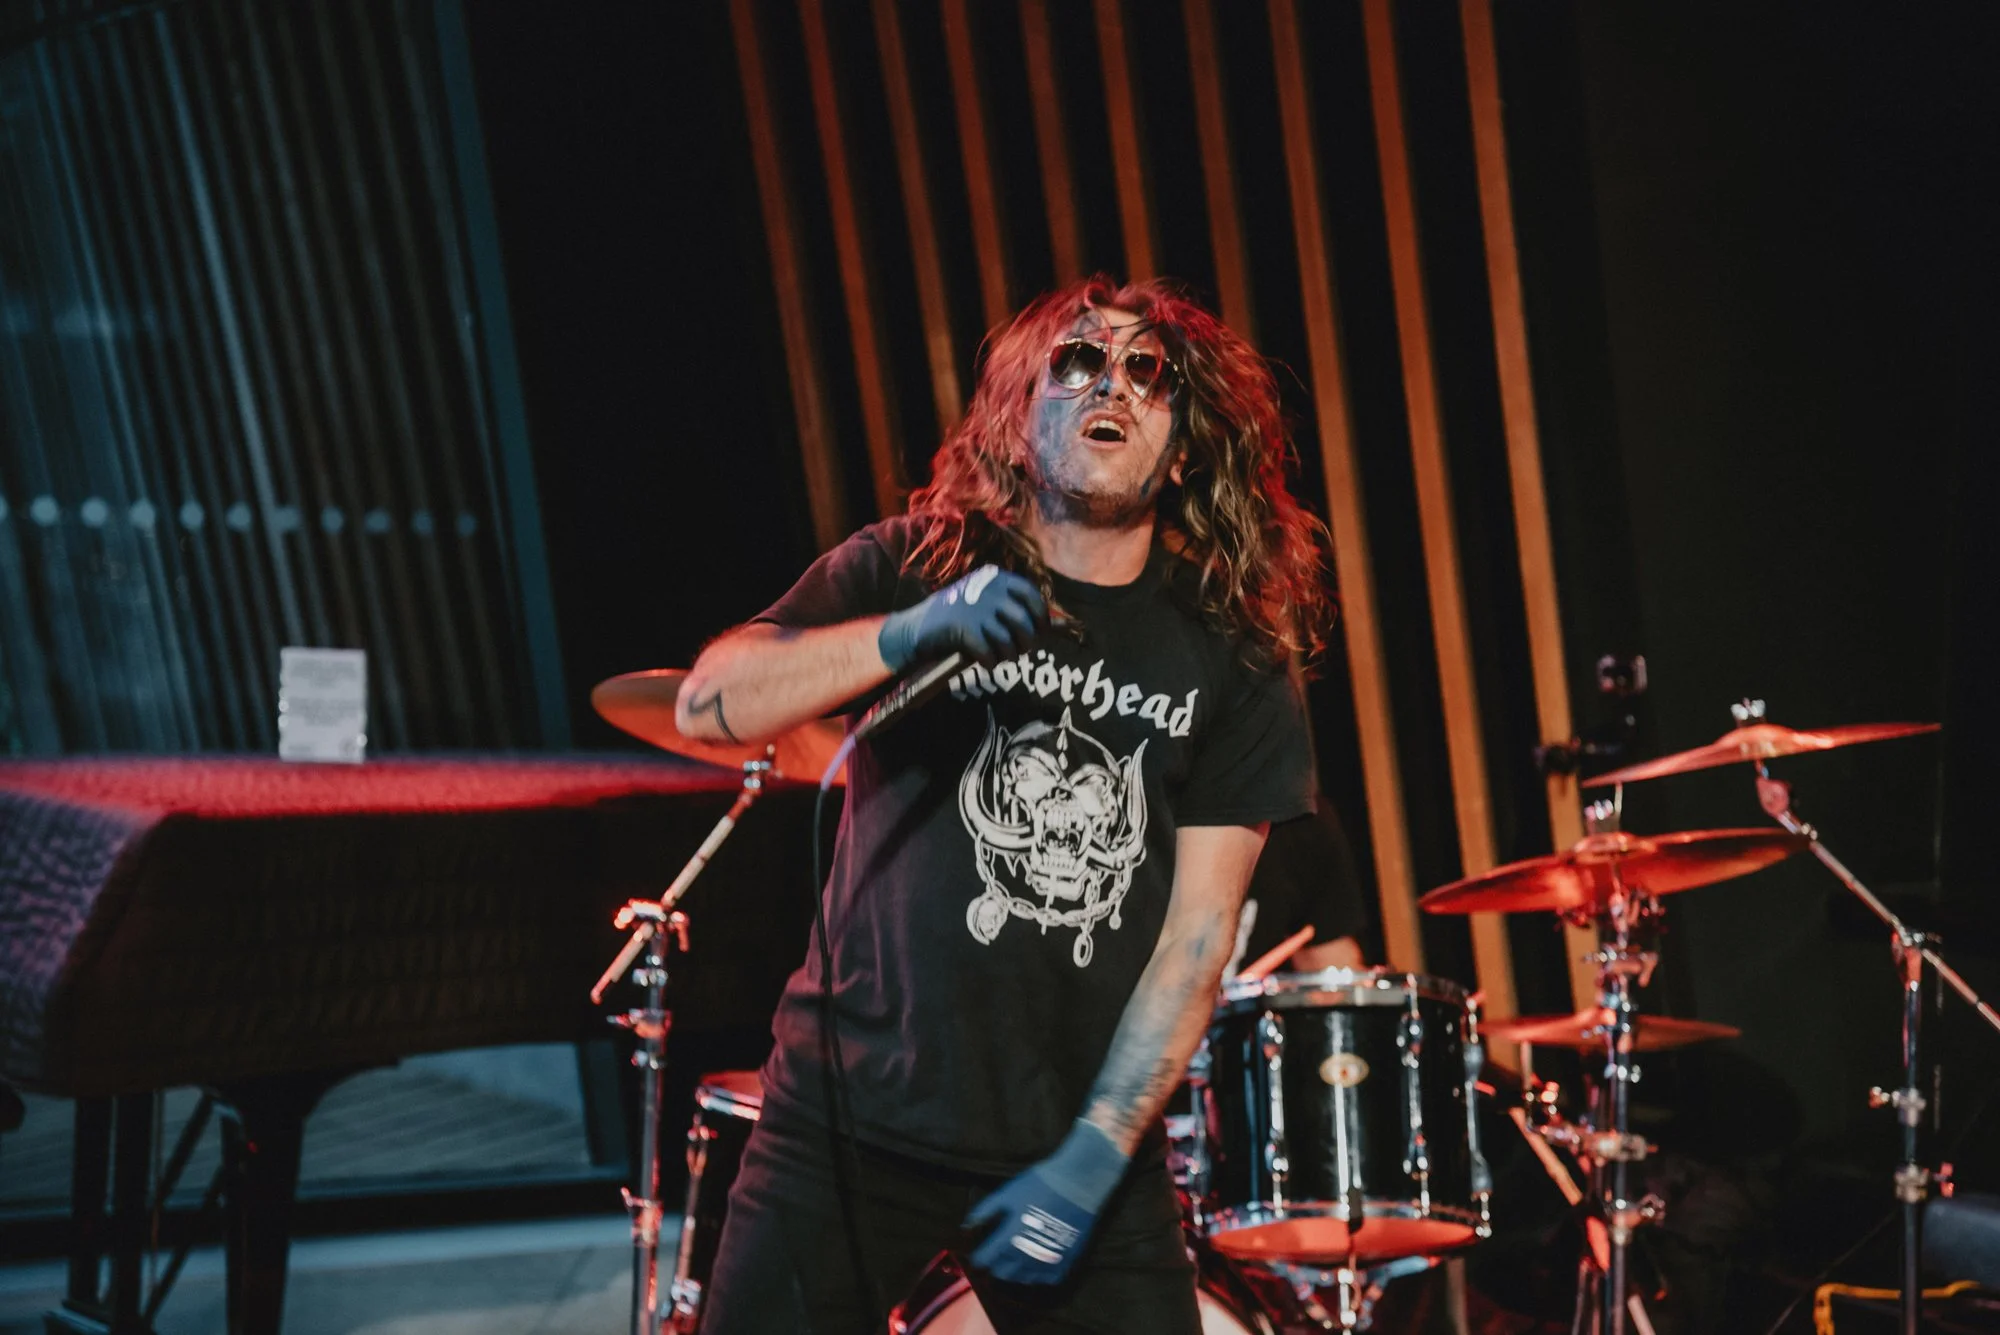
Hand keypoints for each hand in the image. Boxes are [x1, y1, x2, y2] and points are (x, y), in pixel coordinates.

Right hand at [877, 564, 1048, 671]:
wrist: (916, 628)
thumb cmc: (957, 617)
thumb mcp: (985, 601)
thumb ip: (1015, 608)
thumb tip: (1059, 626)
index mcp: (996, 578)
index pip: (1032, 596)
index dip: (1041, 617)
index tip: (1039, 631)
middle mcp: (989, 590)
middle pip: (1024, 622)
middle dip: (1026, 641)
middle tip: (1019, 651)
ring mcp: (976, 609)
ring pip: (1009, 640)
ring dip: (1009, 655)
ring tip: (1002, 658)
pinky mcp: (965, 629)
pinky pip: (990, 653)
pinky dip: (991, 662)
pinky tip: (986, 662)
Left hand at [964, 1121, 1127, 1284]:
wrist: (1077, 1184)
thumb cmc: (1040, 1185)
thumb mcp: (1007, 1193)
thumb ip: (986, 1210)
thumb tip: (967, 1225)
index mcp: (1009, 1239)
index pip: (986, 1259)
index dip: (979, 1258)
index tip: (978, 1254)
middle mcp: (1026, 1256)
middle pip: (1003, 1272)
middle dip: (996, 1265)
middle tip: (995, 1256)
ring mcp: (1047, 1261)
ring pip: (1024, 1278)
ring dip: (1015, 1272)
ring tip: (1014, 1260)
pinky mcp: (1065, 1261)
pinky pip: (1047, 1279)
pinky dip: (1038, 1275)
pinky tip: (1035, 1264)